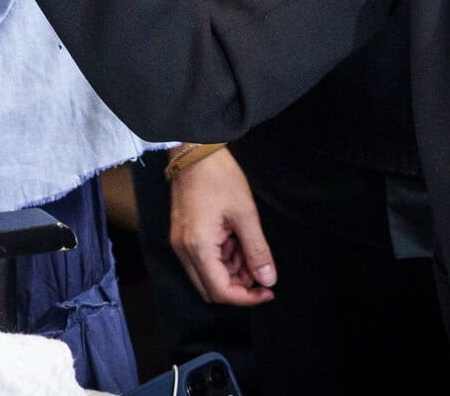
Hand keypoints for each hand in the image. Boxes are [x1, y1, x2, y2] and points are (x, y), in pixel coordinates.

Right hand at [171, 147, 275, 305]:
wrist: (194, 151)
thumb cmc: (219, 177)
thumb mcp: (245, 214)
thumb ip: (257, 250)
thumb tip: (268, 280)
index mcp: (198, 247)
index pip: (220, 291)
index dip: (246, 298)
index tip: (268, 291)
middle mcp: (184, 251)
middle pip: (211, 289)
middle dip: (239, 286)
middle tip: (260, 270)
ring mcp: (180, 243)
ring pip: (207, 275)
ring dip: (231, 271)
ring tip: (249, 248)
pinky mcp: (183, 235)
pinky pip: (202, 260)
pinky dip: (222, 258)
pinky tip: (236, 241)